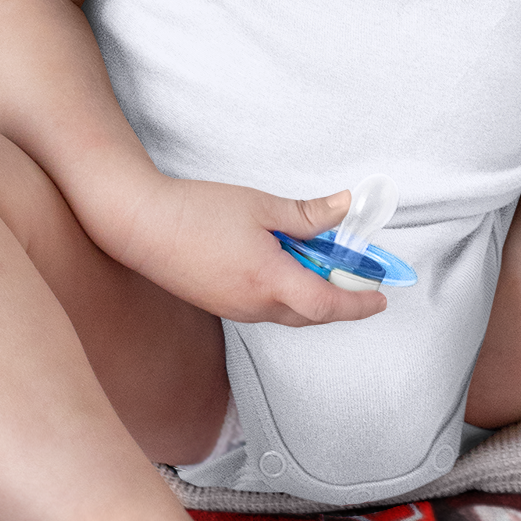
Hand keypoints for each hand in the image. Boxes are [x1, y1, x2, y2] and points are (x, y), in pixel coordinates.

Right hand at [110, 177, 386, 327]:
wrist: (139, 224)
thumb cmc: (196, 211)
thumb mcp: (260, 206)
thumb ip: (307, 214)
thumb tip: (345, 208)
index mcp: (269, 280)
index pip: (328, 303)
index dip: (359, 302)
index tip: (381, 296)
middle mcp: (254, 305)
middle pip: (312, 314)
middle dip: (340, 299)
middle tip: (359, 276)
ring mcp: (234, 309)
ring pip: (288, 312)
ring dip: (311, 295)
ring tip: (319, 261)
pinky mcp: (220, 305)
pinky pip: (265, 308)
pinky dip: (286, 293)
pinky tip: (283, 265)